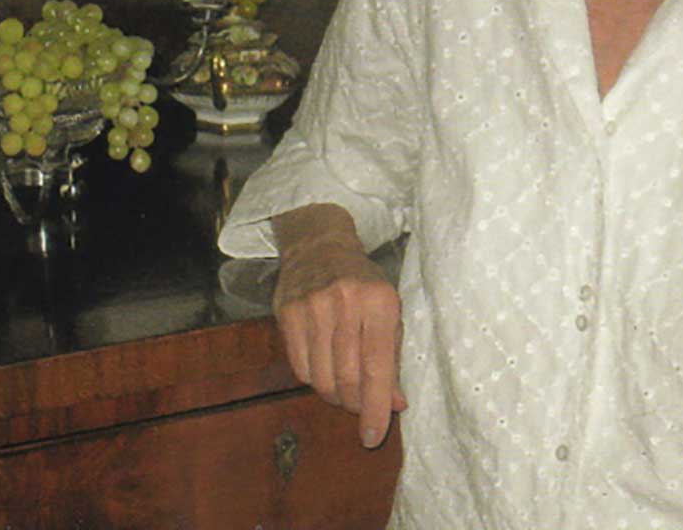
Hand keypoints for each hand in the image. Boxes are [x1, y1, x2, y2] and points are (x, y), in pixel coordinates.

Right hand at [272, 204, 405, 448]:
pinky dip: (313, 380)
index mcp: (380, 302)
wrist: (319, 246)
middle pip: (348, 378)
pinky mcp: (288, 312)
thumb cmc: (363, 284)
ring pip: (321, 377)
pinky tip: (323, 371)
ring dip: (334, 396)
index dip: (375, 408)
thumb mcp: (389, 311)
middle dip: (355, 405)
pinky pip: (300, 367)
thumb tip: (394, 404)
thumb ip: (393, 358)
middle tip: (360, 409)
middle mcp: (345, 303)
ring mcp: (312, 307)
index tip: (373, 436)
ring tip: (343, 391)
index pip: (378, 368)